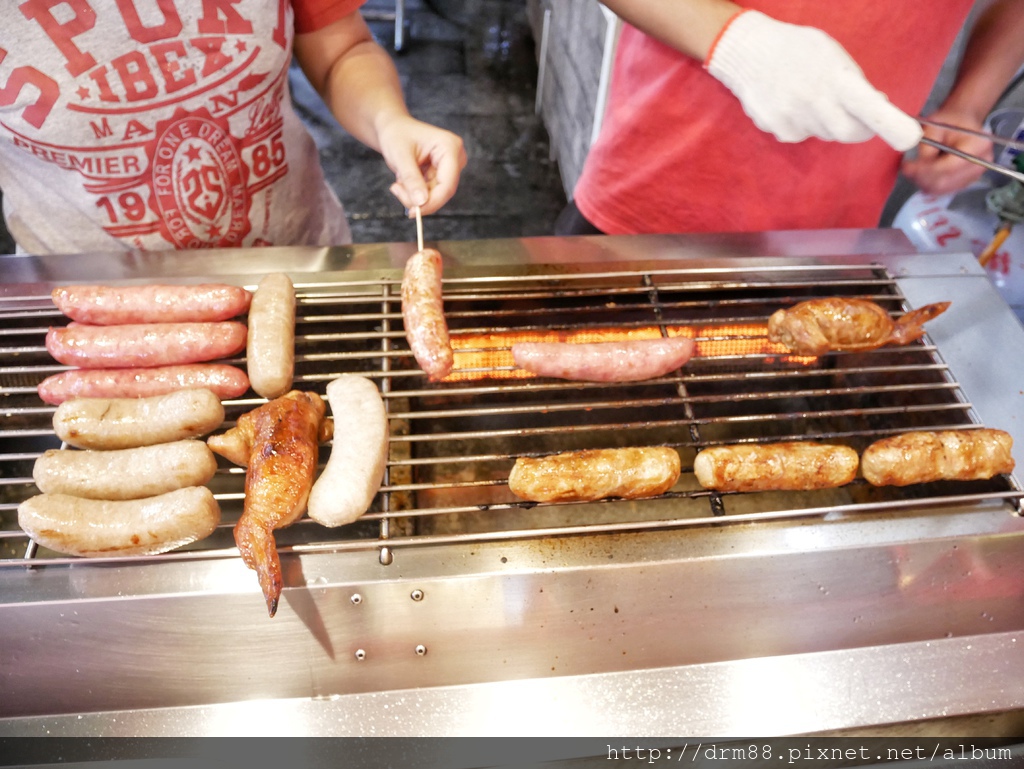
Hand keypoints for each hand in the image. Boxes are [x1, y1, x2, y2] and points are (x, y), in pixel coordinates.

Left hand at [377, 116, 466, 215]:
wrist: (393, 128)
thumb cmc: (396, 134)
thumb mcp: (400, 156)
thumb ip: (411, 179)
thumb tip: (421, 203)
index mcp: (450, 147)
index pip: (448, 184)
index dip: (432, 202)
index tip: (413, 212)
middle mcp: (455, 158)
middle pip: (443, 192)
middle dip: (419, 199)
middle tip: (396, 190)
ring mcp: (450, 167)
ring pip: (435, 196)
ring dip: (413, 196)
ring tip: (397, 183)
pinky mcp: (442, 175)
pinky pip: (430, 194)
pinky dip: (414, 193)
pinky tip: (402, 181)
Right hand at [706, 10, 922, 150]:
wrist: (746, 50)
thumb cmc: (797, 48)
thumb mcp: (832, 54)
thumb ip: (854, 82)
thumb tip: (876, 106)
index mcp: (834, 77)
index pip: (867, 105)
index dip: (889, 123)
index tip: (910, 137)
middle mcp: (813, 101)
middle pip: (848, 133)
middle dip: (860, 129)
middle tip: (860, 117)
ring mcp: (792, 117)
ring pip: (823, 133)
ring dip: (826, 121)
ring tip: (810, 94)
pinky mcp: (776, 127)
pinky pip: (800, 134)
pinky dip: (802, 123)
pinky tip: (790, 102)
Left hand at [902, 110, 992, 194]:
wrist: (961, 123)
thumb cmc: (949, 122)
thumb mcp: (934, 126)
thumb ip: (927, 146)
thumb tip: (918, 166)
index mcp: (978, 145)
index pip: (950, 167)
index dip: (926, 169)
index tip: (907, 167)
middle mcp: (980, 163)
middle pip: (945, 182)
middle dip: (921, 177)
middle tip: (906, 169)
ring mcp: (974, 175)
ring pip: (941, 189)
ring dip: (923, 182)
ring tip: (913, 169)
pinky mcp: (965, 182)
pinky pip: (942, 191)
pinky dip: (928, 184)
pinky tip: (921, 173)